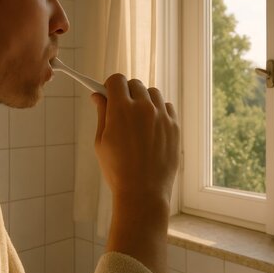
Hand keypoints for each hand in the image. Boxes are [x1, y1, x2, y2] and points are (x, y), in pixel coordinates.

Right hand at [92, 74, 179, 206]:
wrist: (143, 192)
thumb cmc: (117, 170)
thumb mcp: (101, 141)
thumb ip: (102, 114)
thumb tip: (98, 96)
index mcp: (121, 109)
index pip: (117, 80)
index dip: (111, 85)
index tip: (110, 93)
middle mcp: (144, 108)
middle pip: (135, 84)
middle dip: (127, 93)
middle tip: (123, 110)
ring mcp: (162, 116)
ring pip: (153, 94)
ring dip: (145, 100)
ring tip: (139, 120)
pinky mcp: (174, 127)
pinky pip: (167, 107)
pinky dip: (160, 111)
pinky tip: (152, 127)